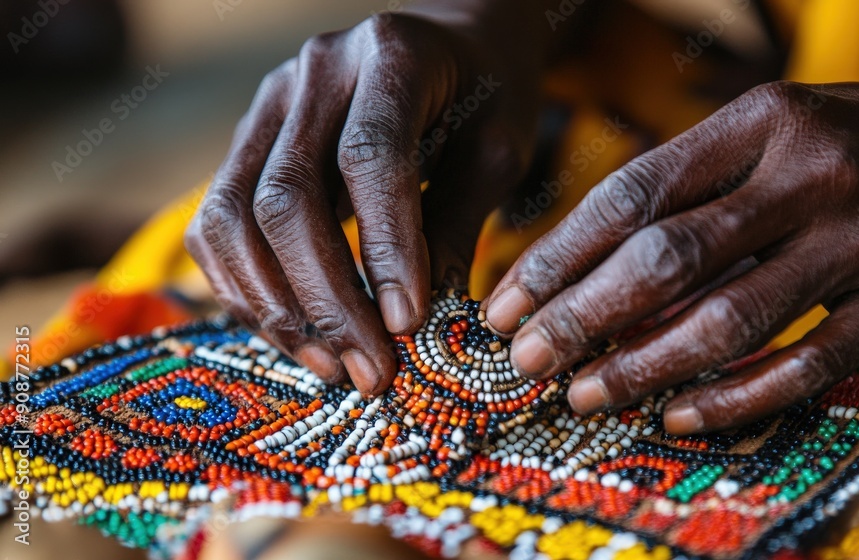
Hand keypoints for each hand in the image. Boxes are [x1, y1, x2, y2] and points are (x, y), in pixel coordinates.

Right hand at [185, 12, 539, 394]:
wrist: (446, 47)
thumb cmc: (483, 97)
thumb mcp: (494, 151)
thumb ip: (457, 223)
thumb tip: (416, 325)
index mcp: (391, 57)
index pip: (370, 158)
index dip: (385, 248)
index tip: (407, 325)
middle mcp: (314, 74)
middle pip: (286, 197)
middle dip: (327, 300)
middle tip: (371, 371)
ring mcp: (267, 106)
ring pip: (232, 218)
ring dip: (279, 308)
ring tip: (334, 366)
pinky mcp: (246, 144)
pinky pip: (215, 227)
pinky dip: (247, 290)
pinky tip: (298, 334)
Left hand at [484, 82, 858, 432]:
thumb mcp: (779, 126)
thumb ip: (696, 181)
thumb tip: (593, 258)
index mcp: (764, 120)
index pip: (635, 193)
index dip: (560, 254)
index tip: (510, 299)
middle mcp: (810, 175)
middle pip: (669, 259)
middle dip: (583, 317)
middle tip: (528, 357)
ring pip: (729, 321)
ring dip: (643, 366)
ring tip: (585, 392)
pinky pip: (803, 366)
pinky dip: (733, 398)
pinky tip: (677, 414)